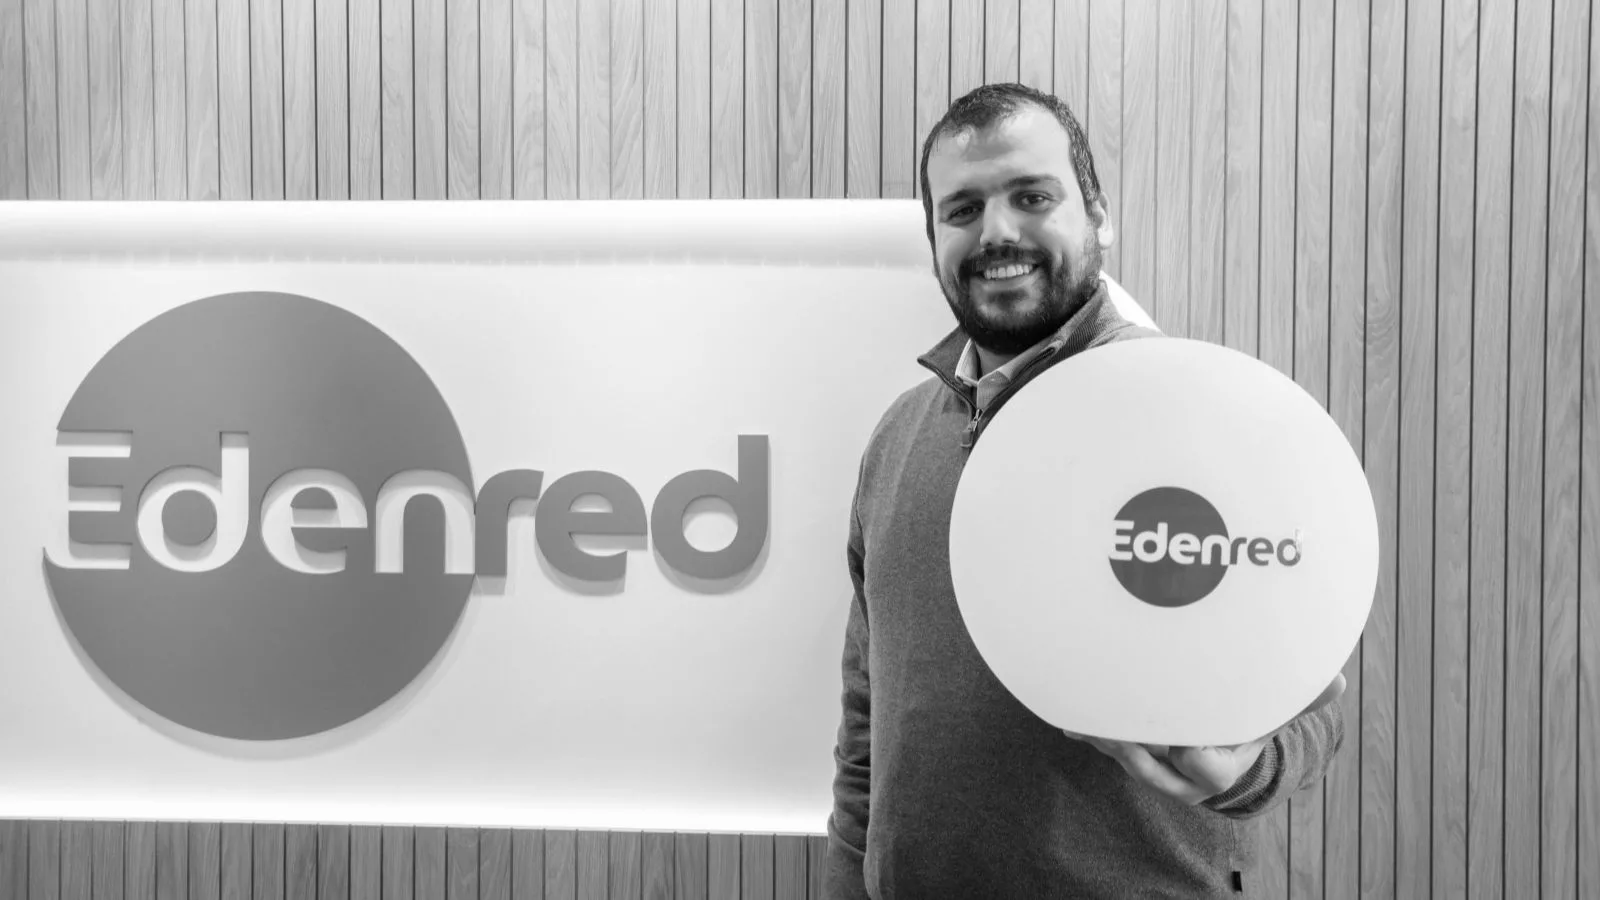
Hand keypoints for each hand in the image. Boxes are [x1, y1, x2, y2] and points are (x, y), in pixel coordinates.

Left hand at [1062, 673, 1346, 805]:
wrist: (1218, 751)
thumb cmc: (1246, 724)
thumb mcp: (1273, 713)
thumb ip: (1299, 698)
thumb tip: (1336, 682)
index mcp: (1220, 768)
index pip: (1205, 767)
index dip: (1194, 757)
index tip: (1182, 743)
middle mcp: (1182, 775)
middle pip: (1153, 765)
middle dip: (1133, 746)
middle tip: (1117, 726)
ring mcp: (1153, 767)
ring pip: (1124, 757)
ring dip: (1104, 737)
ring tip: (1083, 717)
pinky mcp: (1129, 754)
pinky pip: (1107, 745)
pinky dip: (1089, 728)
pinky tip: (1068, 715)